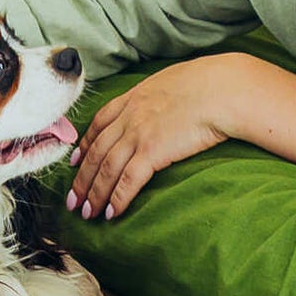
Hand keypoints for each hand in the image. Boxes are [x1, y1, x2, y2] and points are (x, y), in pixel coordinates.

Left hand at [66, 58, 235, 218]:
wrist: (223, 89)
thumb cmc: (210, 84)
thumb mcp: (174, 82)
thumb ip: (160, 96)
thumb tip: (165, 104)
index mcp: (134, 98)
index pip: (99, 124)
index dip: (84, 145)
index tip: (75, 162)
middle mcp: (130, 116)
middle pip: (96, 152)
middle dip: (81, 179)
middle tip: (72, 200)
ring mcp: (139, 134)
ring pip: (106, 169)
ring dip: (94, 194)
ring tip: (86, 214)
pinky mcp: (153, 151)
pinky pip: (128, 180)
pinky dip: (117, 199)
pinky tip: (111, 213)